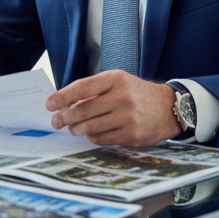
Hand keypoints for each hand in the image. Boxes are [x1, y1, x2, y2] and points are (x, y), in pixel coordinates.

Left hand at [46, 70, 179, 146]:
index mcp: (116, 79)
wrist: (169, 108)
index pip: (82, 87)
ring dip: (76, 129)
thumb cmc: (137, 93)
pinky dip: (92, 137)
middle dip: (64, 117)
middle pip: (83, 110)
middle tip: (56, 121)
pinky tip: (90, 133)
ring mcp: (128, 117)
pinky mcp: (132, 135)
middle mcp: (122, 97)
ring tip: (72, 128)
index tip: (49, 104)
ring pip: (91, 127)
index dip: (62, 97)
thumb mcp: (118, 82)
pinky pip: (102, 139)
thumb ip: (94, 90)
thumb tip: (66, 104)